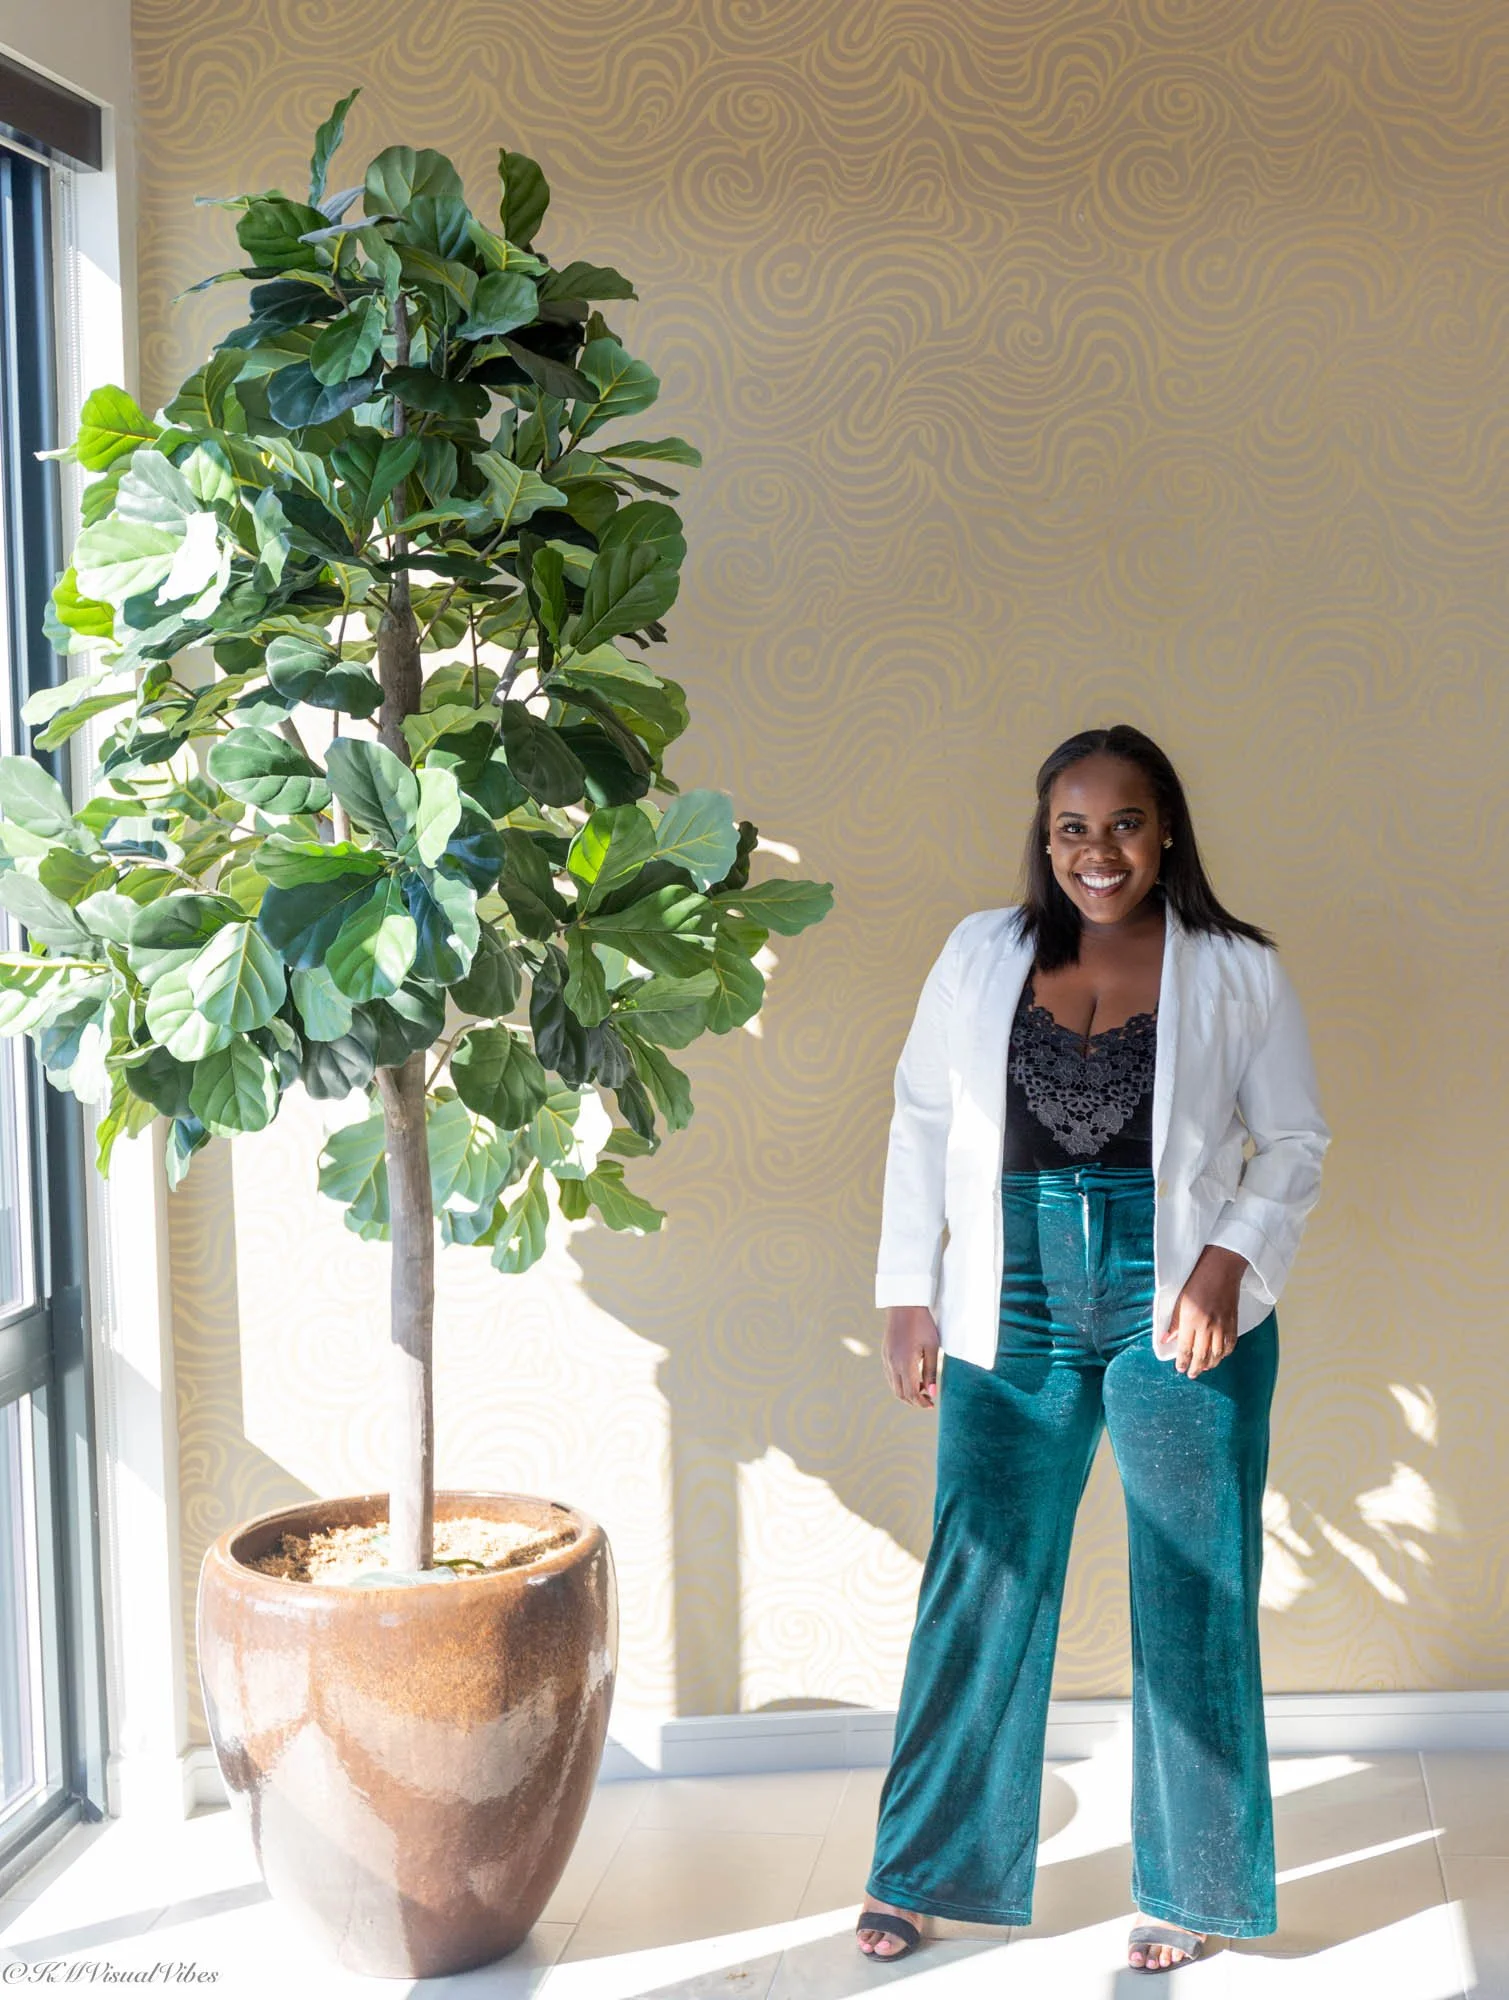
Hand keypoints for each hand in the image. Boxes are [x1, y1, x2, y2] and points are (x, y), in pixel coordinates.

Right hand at [882, 1306, 939, 1409]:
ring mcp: (886, 1359)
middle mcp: (892, 1364)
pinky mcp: (884, 1354)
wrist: (904, 1304)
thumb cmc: (922, 1324)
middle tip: (928, 1400)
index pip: (912, 1393)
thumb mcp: (932, 1347)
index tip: (932, 1405)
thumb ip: (931, 1371)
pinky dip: (900, 1383)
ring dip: (906, 1393)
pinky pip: (890, 1376)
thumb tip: (932, 1393)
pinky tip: (911, 1378)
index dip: (922, 1403)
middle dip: (914, 1401)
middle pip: (901, 1393)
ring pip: (893, 1386)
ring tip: (922, 1390)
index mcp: (905, 1363)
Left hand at [1168, 1246, 1248, 1377]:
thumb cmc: (1197, 1280)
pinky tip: (1219, 1357)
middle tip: (1191, 1374)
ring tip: (1203, 1368)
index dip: (1182, 1362)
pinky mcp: (1234, 1323)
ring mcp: (1222, 1326)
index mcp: (1191, 1321)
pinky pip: (1230, 1345)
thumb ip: (1174, 1323)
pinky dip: (1224, 1354)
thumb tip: (1166, 1339)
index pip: (1185, 1349)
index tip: (1180, 1368)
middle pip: (1202, 1356)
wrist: (1221, 1268)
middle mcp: (1207, 1326)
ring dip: (1210, 1364)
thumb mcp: (1180, 1301)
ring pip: (1217, 1354)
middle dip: (1195, 1368)